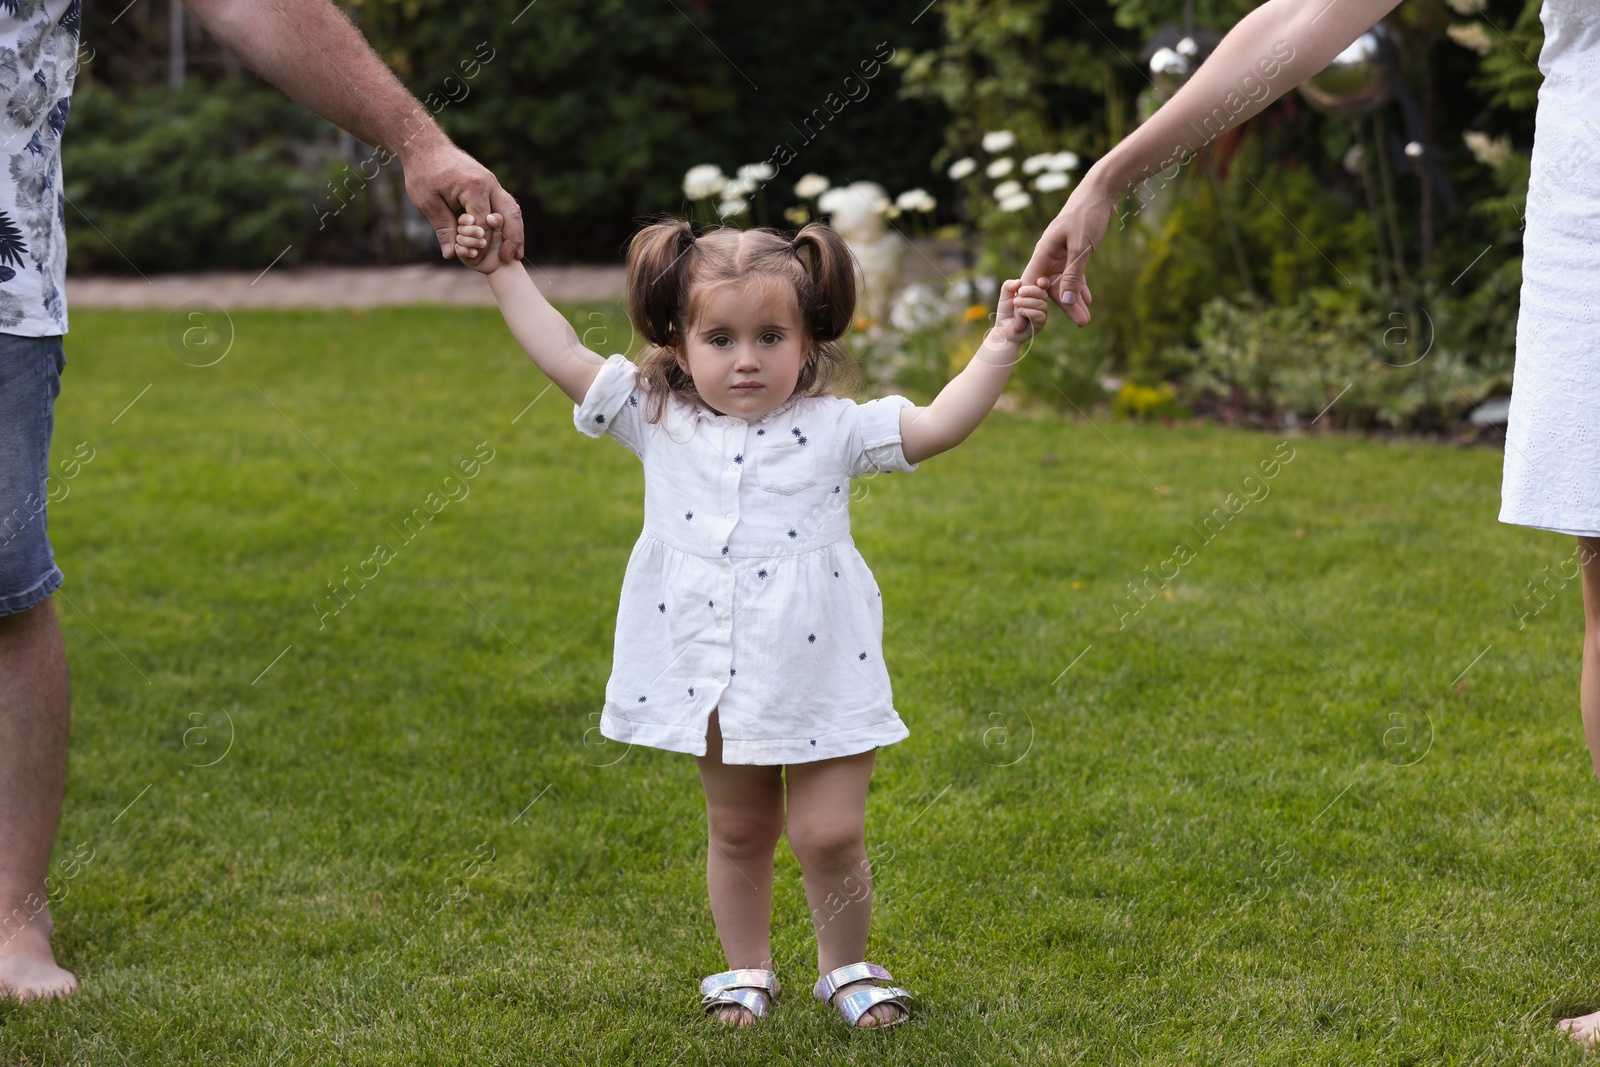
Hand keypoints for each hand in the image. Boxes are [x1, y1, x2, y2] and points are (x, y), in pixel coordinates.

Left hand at [401, 141, 524, 264]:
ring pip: (513, 209)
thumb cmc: (423, 172)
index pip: (484, 223)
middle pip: (509, 215)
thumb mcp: (428, 203)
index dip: (481, 244)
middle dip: (512, 239)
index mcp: (474, 187)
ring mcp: (492, 181)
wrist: (425, 145)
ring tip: (518, 253)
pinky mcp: (490, 183)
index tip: (474, 260)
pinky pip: (506, 204)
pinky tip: (510, 237)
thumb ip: (443, 228)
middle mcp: (489, 183)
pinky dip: (510, 221)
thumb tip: (450, 255)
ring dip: (517, 232)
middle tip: (512, 260)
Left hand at [992, 278, 1048, 345]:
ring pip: (1041, 304)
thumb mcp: (1004, 297)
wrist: (1003, 330)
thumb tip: (1018, 281)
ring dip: (1027, 302)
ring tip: (1016, 303)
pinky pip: (1039, 315)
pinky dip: (1029, 312)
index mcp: (1034, 294)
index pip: (1044, 284)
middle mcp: (1040, 302)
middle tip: (1019, 293)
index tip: (1038, 281)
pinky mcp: (1040, 323)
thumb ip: (1008, 286)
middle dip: (1031, 291)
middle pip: (1043, 293)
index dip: (1043, 282)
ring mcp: (1042, 313)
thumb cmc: (1006, 313)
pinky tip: (1020, 312)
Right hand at [1018, 176, 1113, 326]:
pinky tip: (1088, 300)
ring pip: (1064, 283)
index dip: (1031, 304)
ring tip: (1087, 318)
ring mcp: (1061, 254)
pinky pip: (1074, 274)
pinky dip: (1080, 286)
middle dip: (1065, 306)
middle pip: (1051, 288)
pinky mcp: (1073, 252)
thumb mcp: (1081, 247)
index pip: (1031, 284)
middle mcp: (1048, 256)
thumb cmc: (1087, 214)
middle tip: (1082, 323)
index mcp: (1043, 252)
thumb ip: (1074, 274)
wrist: (1100, 192)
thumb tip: (1067, 300)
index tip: (1032, 324)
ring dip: (1075, 299)